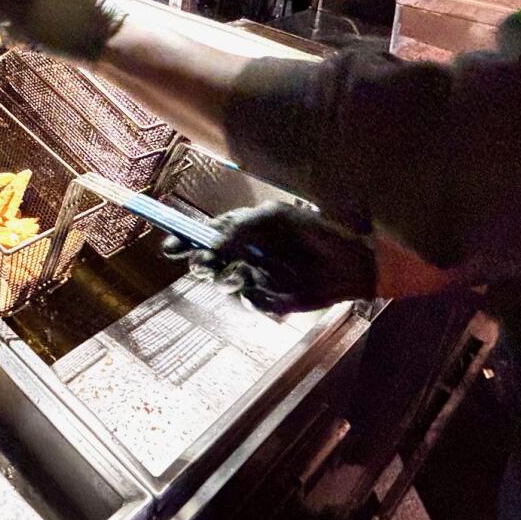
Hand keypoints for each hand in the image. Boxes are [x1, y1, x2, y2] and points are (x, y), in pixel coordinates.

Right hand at [162, 201, 377, 315]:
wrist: (350, 262)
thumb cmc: (315, 231)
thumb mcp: (275, 218)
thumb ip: (240, 226)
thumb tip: (211, 242)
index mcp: (242, 231)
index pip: (205, 234)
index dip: (184, 240)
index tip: (170, 245)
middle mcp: (244, 255)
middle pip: (207, 261)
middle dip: (200, 262)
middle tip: (205, 262)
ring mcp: (255, 278)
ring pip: (224, 283)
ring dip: (227, 278)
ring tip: (241, 273)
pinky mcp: (269, 300)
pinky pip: (249, 302)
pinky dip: (253, 296)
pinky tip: (265, 289)